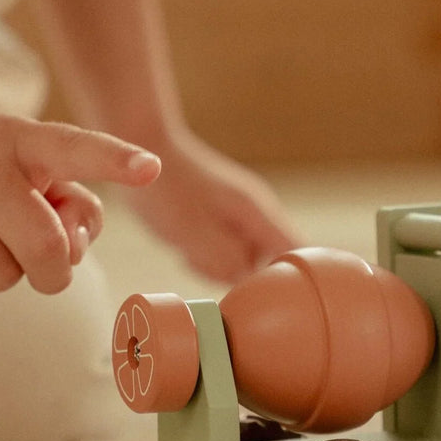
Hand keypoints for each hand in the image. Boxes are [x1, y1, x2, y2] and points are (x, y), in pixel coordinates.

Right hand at [0, 111, 160, 298]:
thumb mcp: (29, 165)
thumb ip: (73, 204)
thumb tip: (72, 251)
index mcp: (18, 139)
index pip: (73, 148)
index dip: (114, 159)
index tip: (151, 167)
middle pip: (43, 249)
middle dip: (53, 270)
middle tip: (42, 263)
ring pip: (0, 277)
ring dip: (1, 271)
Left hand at [124, 131, 298, 282]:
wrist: (143, 146)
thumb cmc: (166, 187)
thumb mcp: (191, 230)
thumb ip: (224, 259)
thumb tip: (245, 279)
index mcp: (256, 211)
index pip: (297, 250)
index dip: (292, 278)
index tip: (265, 294)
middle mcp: (254, 214)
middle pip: (270, 262)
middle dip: (241, 275)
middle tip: (204, 262)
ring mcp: (239, 217)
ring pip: (244, 260)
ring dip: (219, 266)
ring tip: (190, 251)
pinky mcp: (221, 222)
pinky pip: (225, 253)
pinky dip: (208, 258)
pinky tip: (186, 248)